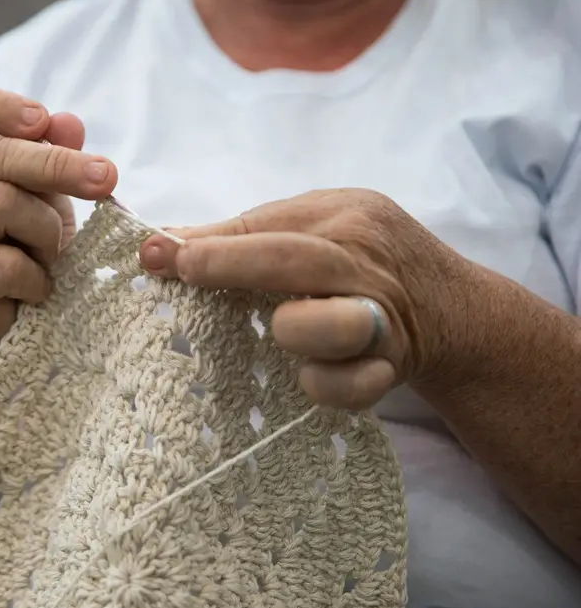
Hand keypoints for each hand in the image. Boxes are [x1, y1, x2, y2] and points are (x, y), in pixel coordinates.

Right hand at [0, 85, 117, 364]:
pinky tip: (35, 289)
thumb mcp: (48, 200)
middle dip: (57, 165)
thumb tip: (69, 123)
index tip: (41, 120)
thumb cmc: (25, 254)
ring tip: (49, 254)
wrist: (2, 328)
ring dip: (44, 232)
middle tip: (106, 178)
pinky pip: (5, 263)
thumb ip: (54, 158)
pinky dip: (35, 278)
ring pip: (2, 204)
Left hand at [138, 189, 467, 409]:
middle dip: (232, 265)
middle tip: (184, 270)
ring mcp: (382, 320)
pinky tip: (306, 376)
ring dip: (296, 329)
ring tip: (280, 329)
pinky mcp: (391, 370)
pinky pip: (353, 387)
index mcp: (345, 220)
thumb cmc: (364, 258)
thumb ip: (247, 232)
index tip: (154, 252)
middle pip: (298, 262)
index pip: (270, 226)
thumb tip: (165, 241)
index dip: (211, 243)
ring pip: (335, 325)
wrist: (452, 308)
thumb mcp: (318, 223)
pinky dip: (325, 385)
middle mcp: (366, 266)